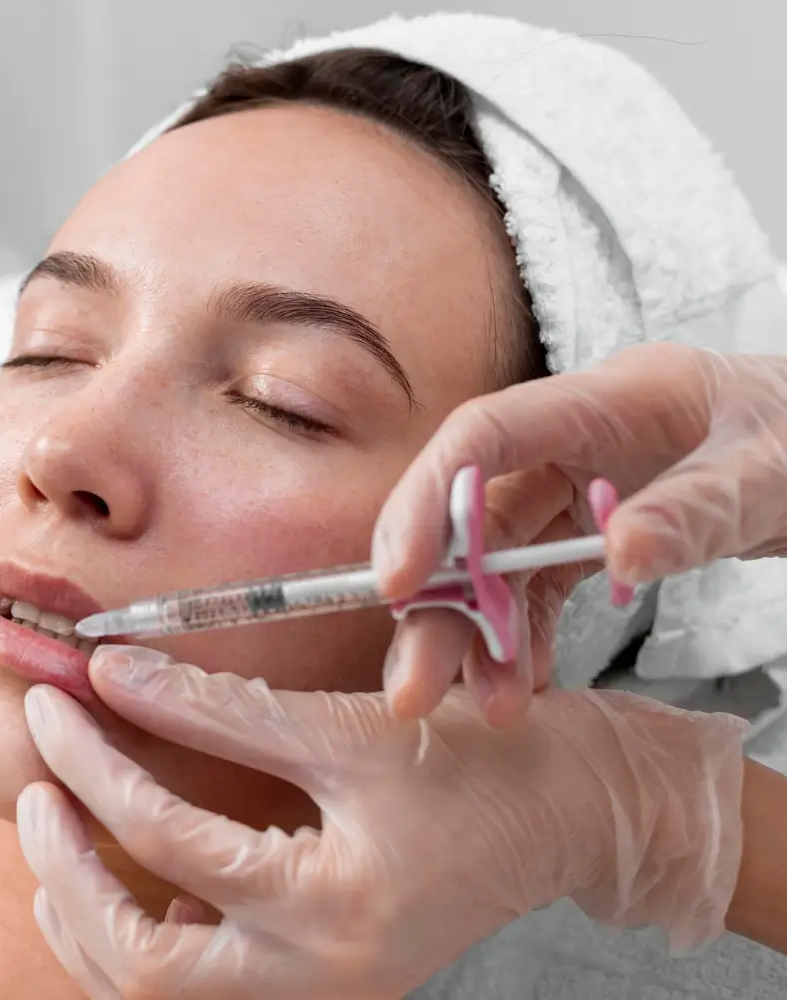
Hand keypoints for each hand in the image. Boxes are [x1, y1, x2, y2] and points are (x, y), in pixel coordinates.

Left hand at [19, 646, 747, 999]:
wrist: (567, 818)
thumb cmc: (478, 764)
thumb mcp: (345, 727)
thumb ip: (223, 710)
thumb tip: (112, 674)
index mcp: (331, 910)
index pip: (169, 842)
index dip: (95, 764)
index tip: (55, 703)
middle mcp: (316, 980)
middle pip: (140, 966)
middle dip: (66, 874)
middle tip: (33, 790)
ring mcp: (313, 996)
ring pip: (155, 995)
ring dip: (84, 918)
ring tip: (53, 833)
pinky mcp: (310, 987)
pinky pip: (193, 988)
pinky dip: (134, 942)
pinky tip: (122, 885)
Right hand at [374, 343, 786, 722]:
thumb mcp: (774, 472)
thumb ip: (698, 509)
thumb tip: (620, 555)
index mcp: (608, 400)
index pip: (485, 435)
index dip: (428, 500)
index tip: (399, 581)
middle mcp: (574, 441)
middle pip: (475, 515)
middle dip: (438, 600)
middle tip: (414, 682)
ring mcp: (580, 488)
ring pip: (498, 562)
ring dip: (478, 635)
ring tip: (486, 706)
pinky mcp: (593, 532)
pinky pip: (539, 588)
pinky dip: (524, 637)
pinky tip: (522, 683)